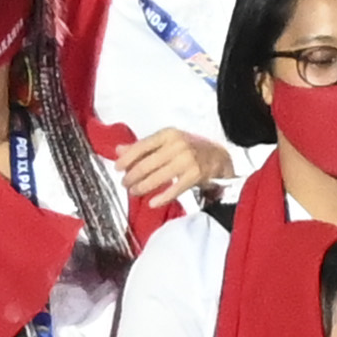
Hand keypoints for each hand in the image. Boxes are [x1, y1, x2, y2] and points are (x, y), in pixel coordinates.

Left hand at [117, 125, 233, 206]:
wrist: (219, 157)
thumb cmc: (189, 149)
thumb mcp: (167, 142)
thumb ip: (143, 147)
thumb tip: (118, 150)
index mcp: (168, 134)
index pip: (142, 146)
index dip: (127, 158)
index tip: (117, 168)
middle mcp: (177, 145)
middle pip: (148, 163)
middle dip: (133, 176)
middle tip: (125, 184)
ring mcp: (187, 160)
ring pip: (158, 177)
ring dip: (143, 187)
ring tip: (134, 192)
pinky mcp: (195, 175)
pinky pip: (174, 189)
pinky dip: (162, 197)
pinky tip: (152, 203)